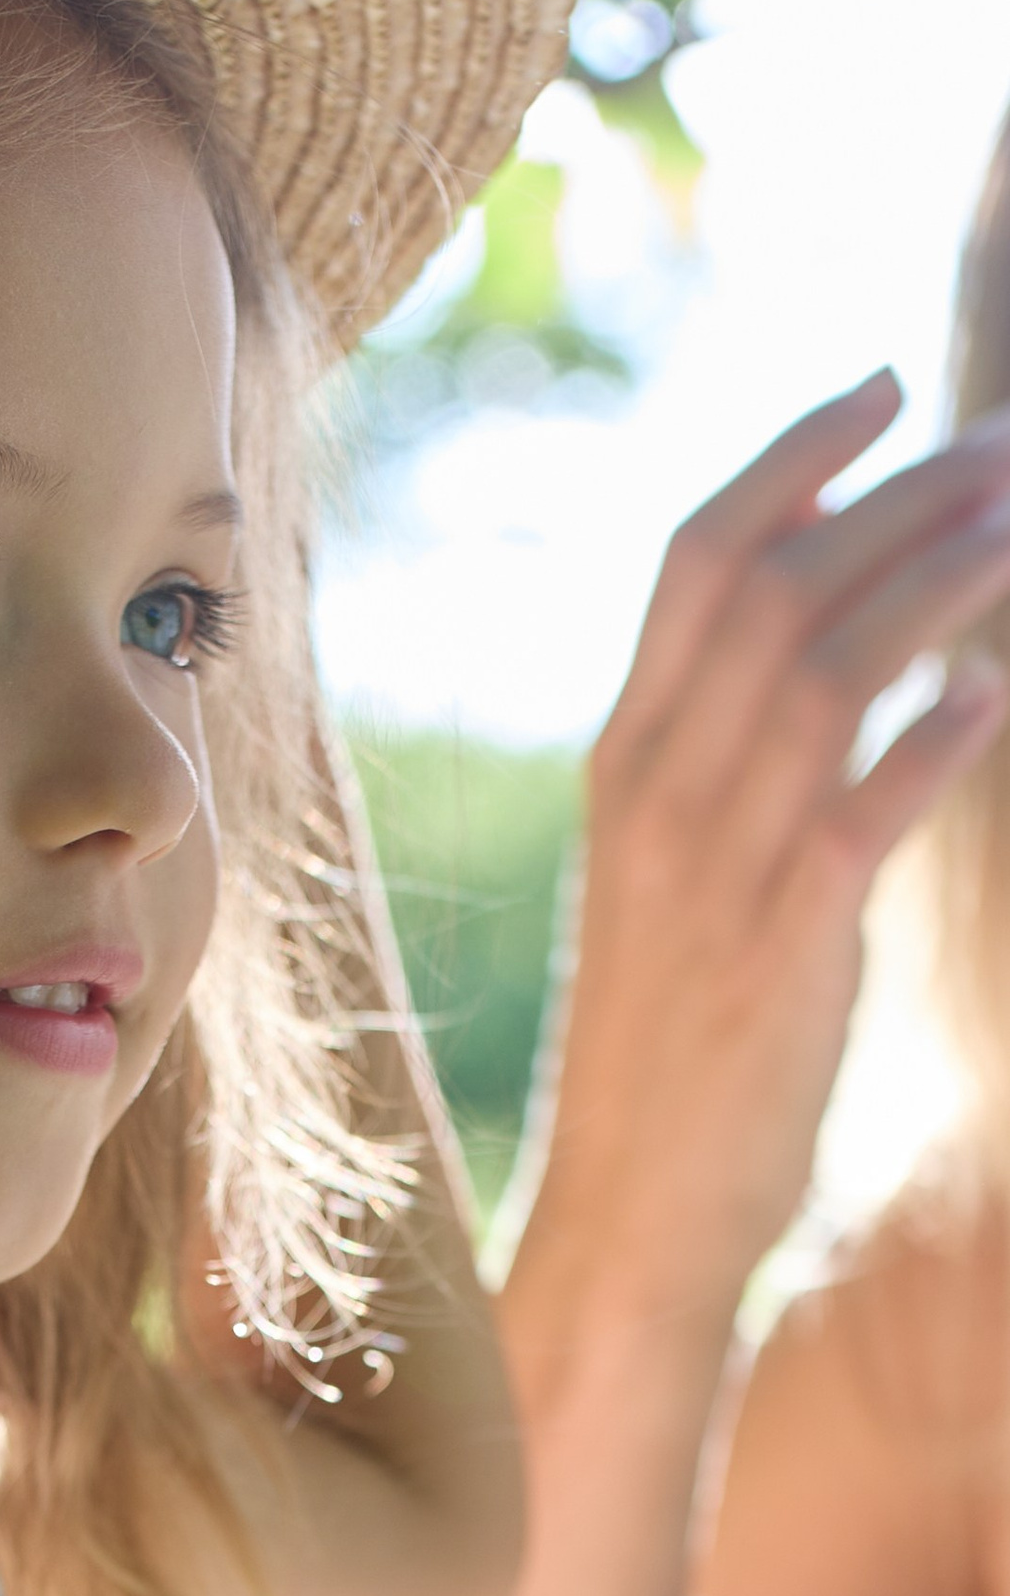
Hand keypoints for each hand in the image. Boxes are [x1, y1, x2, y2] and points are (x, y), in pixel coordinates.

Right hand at [531, 370, 1009, 1334]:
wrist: (635, 1207)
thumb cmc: (674, 1045)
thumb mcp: (676, 877)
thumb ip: (731, 753)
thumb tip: (844, 630)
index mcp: (623, 762)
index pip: (696, 560)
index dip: (793, 458)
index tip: (884, 387)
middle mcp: (656, 793)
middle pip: (776, 589)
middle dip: (900, 503)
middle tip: (1007, 455)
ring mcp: (713, 868)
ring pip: (823, 675)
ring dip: (936, 588)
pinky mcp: (779, 945)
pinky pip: (861, 810)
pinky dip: (934, 739)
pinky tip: (995, 696)